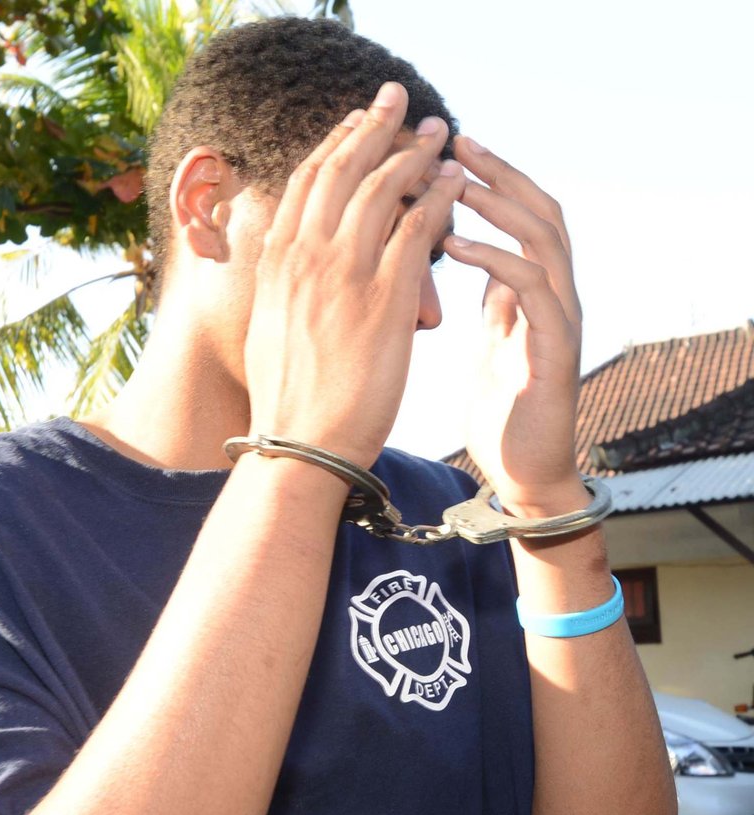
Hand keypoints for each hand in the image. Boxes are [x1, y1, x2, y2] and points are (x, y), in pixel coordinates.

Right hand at [244, 83, 464, 467]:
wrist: (301, 445)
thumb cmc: (288, 399)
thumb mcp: (267, 329)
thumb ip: (281, 287)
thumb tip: (287, 269)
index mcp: (276, 262)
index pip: (306, 182)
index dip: (335, 143)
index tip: (355, 123)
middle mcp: (306, 255)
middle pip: (343, 168)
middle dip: (374, 126)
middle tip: (398, 100)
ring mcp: (345, 273)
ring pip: (384, 188)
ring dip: (415, 152)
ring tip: (439, 134)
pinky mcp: (386, 297)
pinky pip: (420, 227)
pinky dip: (440, 197)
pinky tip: (456, 182)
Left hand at [444, 137, 587, 515]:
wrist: (524, 478)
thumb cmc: (501, 415)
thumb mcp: (490, 346)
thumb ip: (493, 305)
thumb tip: (477, 269)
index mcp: (536, 295)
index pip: (521, 217)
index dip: (491, 180)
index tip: (448, 152)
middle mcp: (556, 298)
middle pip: (540, 210)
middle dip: (499, 173)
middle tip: (456, 141)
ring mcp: (561, 321)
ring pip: (544, 238)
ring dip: (500, 204)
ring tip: (457, 182)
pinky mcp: (556, 350)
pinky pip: (531, 288)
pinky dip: (494, 259)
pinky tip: (456, 244)